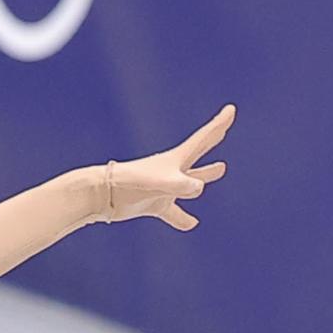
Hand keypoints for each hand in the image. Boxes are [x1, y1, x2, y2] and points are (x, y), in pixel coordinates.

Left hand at [100, 104, 234, 229]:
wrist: (101, 195)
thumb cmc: (129, 183)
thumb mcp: (159, 183)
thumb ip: (179, 185)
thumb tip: (199, 188)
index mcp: (176, 160)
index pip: (204, 138)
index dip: (219, 124)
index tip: (231, 109)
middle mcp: (172, 171)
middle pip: (199, 153)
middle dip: (213, 138)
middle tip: (224, 127)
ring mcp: (164, 187)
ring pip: (191, 183)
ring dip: (205, 175)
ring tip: (221, 167)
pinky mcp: (154, 204)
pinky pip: (173, 212)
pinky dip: (183, 218)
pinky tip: (192, 224)